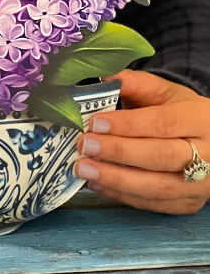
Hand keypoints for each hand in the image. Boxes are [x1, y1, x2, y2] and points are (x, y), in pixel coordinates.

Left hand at [74, 69, 209, 214]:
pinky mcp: (187, 204)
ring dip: (115, 179)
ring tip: (84, 169)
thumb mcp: (163, 91)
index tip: (95, 123)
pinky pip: (152, 204)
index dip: (128, 125)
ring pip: (156, 187)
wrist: (207, 139)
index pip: (163, 123)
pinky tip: (97, 183)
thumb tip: (104, 78)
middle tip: (84, 146)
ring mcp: (199, 185)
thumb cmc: (179, 111)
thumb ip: (135, 83)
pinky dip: (121, 195)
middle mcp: (206, 155)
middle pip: (160, 156)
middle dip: (118, 152)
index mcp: (199, 120)